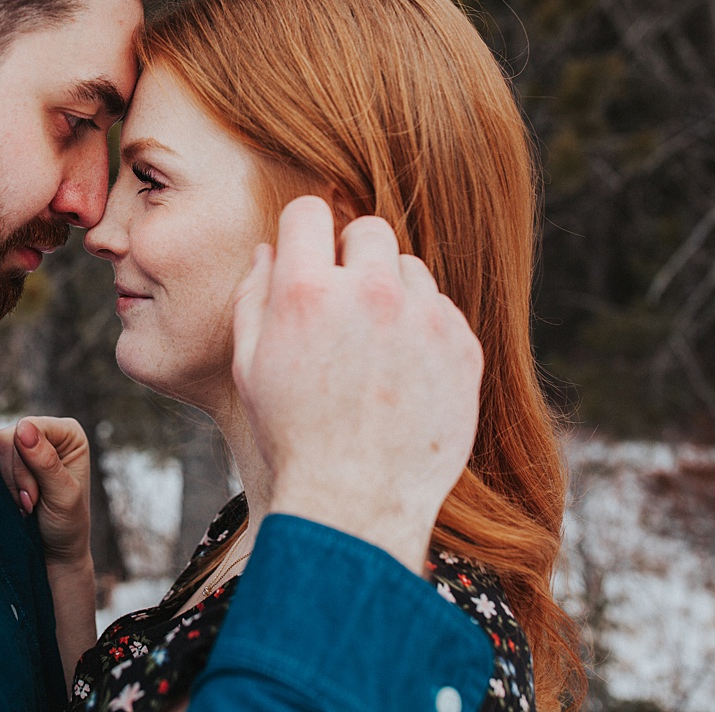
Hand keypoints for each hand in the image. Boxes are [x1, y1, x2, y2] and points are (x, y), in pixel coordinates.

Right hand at [0, 416, 91, 565]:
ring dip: (2, 482)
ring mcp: (18, 446)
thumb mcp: (64, 496)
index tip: (35, 496)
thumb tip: (23, 427)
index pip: (30, 427)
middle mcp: (42, 433)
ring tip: (22, 505)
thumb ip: (45, 461)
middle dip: (13, 476)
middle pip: (6, 437)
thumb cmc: (66, 525)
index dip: (24, 462)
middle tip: (29, 504)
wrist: (52, 552)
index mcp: (67, 433)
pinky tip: (4, 499)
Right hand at [230, 197, 481, 573]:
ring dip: (391, 291)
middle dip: (352, 254)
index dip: (302, 231)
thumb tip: (268, 252)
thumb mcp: (250, 367)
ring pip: (411, 269)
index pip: (309, 213)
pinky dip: (425, 329)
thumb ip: (253, 298)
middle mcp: (371, 293)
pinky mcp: (464, 348)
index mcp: (308, 293)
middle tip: (341, 298)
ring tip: (373, 343)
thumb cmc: (292, 435)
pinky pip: (444, 310)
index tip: (304, 252)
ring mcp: (426, 319)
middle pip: (369, 229)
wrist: (357, 501)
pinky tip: (402, 370)